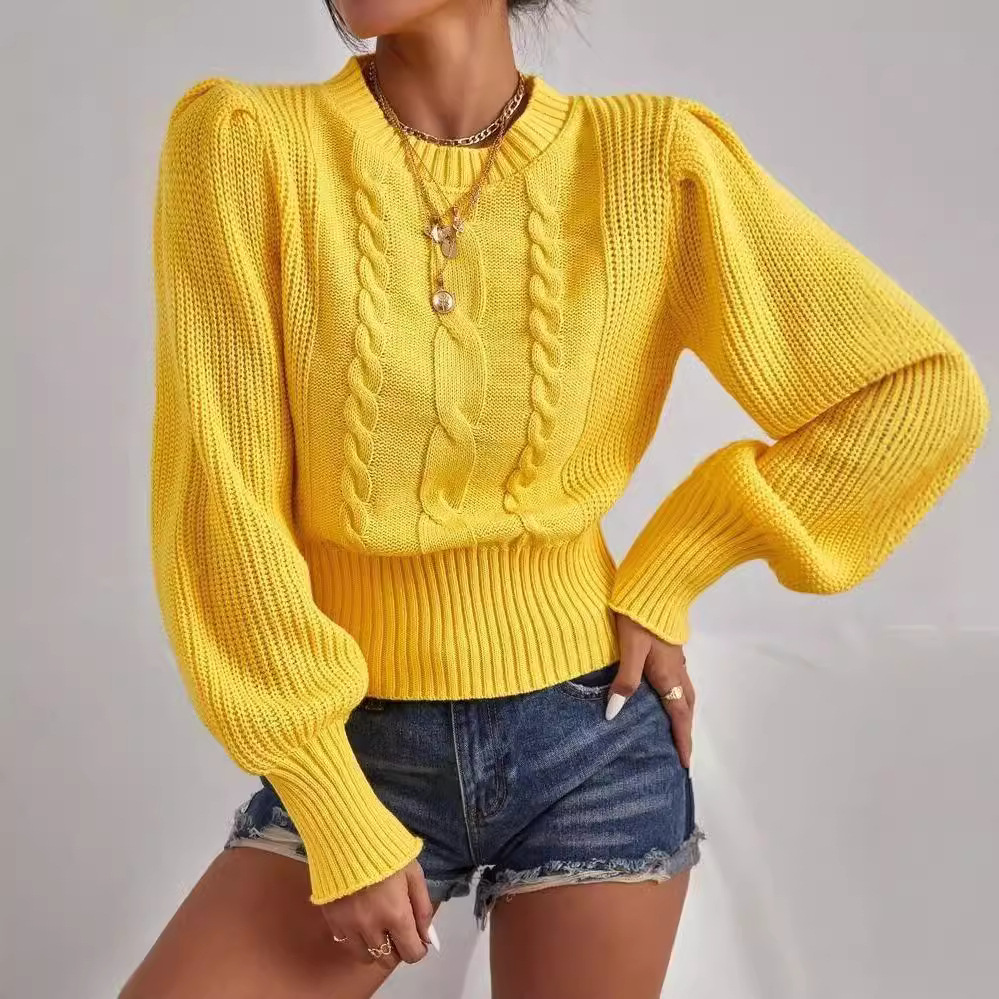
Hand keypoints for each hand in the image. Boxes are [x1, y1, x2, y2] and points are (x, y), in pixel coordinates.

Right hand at [320, 859, 437, 964]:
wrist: (347, 834)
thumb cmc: (387, 850)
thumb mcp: (414, 874)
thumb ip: (423, 908)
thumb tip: (427, 937)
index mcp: (396, 915)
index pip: (411, 953)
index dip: (418, 949)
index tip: (418, 939)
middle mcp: (371, 927)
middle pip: (386, 960)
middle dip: (397, 949)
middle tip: (398, 931)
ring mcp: (348, 926)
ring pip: (365, 956)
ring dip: (375, 947)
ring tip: (378, 927)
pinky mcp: (331, 920)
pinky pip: (345, 942)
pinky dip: (355, 937)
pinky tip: (360, 918)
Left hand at [608, 611, 695, 767]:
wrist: (653, 587)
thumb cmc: (639, 618)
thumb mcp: (629, 650)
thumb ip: (624, 682)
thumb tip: (613, 714)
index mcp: (669, 676)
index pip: (679, 717)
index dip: (682, 741)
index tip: (686, 765)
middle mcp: (677, 671)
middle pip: (686, 708)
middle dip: (686, 731)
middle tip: (683, 753)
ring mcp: (677, 659)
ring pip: (685, 694)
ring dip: (683, 714)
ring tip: (676, 729)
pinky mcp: (672, 649)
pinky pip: (680, 681)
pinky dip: (678, 696)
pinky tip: (665, 694)